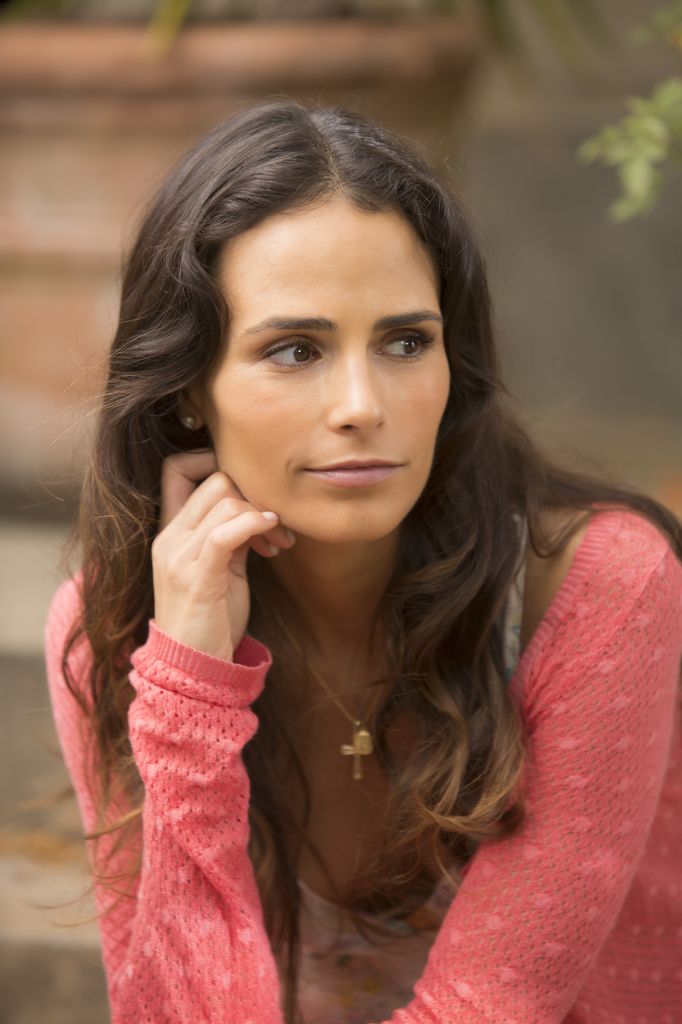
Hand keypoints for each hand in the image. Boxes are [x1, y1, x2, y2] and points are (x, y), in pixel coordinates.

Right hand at [151, 448, 294, 660]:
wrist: (194, 669)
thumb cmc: (211, 620)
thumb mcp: (222, 569)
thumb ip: (231, 535)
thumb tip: (259, 509)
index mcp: (169, 532)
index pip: (176, 467)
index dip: (213, 461)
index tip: (250, 488)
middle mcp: (168, 538)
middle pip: (214, 480)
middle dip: (255, 494)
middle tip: (277, 525)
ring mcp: (178, 556)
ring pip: (225, 500)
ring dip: (264, 514)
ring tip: (279, 542)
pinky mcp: (196, 577)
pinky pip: (225, 532)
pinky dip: (255, 524)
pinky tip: (274, 538)